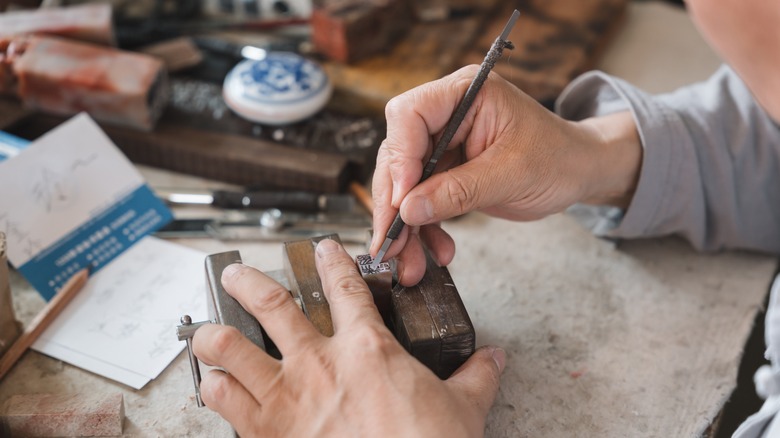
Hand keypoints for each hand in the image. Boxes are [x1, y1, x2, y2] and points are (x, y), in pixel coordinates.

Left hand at [193, 239, 505, 436]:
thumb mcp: (463, 410)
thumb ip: (475, 378)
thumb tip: (493, 360)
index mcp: (367, 349)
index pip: (346, 288)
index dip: (333, 261)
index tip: (323, 249)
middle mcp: (319, 364)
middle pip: (272, 305)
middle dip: (248, 283)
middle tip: (235, 274)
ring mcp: (287, 396)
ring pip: (233, 349)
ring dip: (214, 336)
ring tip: (206, 330)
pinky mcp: (265, 432)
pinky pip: (225, 402)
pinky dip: (214, 390)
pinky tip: (212, 385)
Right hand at [370, 66, 640, 284]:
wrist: (577, 172)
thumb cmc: (558, 158)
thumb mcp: (512, 175)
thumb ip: (458, 191)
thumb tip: (408, 210)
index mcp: (465, 92)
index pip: (410, 114)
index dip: (400, 158)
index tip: (403, 200)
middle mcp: (446, 112)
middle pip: (397, 154)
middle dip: (394, 204)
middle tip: (390, 245)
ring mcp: (442, 142)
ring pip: (402, 184)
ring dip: (404, 226)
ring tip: (410, 263)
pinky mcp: (444, 170)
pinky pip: (419, 200)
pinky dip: (423, 229)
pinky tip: (436, 251)